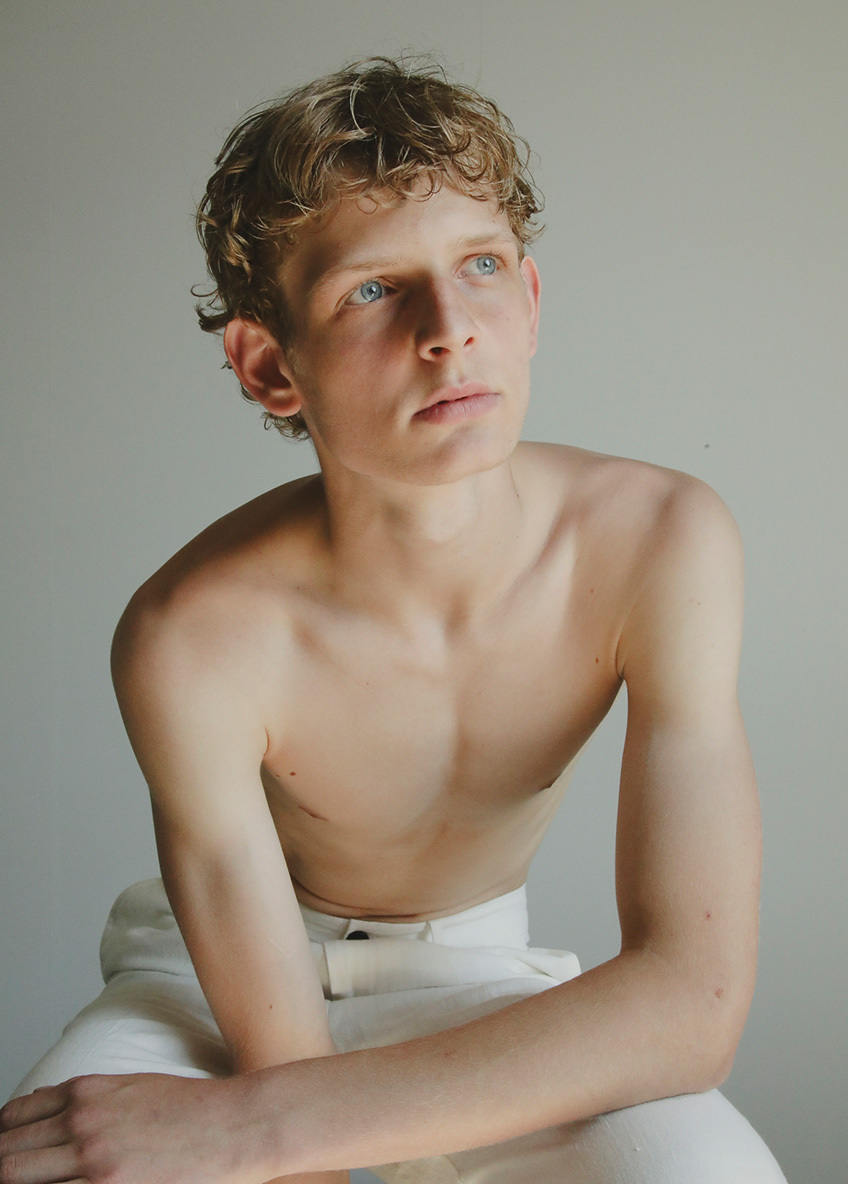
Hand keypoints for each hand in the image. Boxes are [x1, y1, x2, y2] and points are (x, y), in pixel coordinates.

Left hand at [0, 1073, 270, 1183]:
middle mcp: (81, 1122)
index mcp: (87, 1092)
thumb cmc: (195, 1109)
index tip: (4, 1153)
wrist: (236, 1124)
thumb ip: (91, 1103)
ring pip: (18, 1176)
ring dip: (13, 1181)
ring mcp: (92, 1159)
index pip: (15, 1117)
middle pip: (8, 1154)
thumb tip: (55, 1120)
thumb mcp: (134, 1089)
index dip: (2, 1140)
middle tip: (6, 1175)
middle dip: (2, 1167)